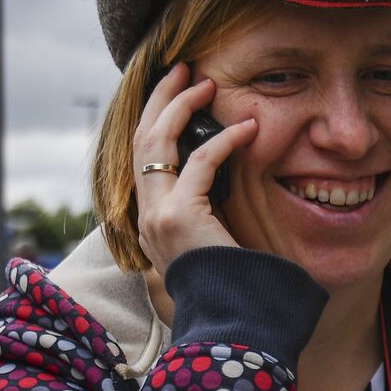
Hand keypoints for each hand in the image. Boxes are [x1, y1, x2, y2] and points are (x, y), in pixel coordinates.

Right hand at [134, 62, 258, 271]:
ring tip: (205, 82)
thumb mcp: (217, 240)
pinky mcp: (179, 216)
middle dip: (161, 98)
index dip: (157, 119)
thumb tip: (231, 174)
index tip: (179, 93)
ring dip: (181, 105)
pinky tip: (249, 128)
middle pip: (141, 139)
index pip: (143, 158)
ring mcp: (156, 215)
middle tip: (183, 69)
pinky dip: (226, 140)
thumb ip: (212, 210)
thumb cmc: (238, 284)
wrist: (234, 322)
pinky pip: (201, 162)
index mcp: (151, 220)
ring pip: (155, 141)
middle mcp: (145, 215)